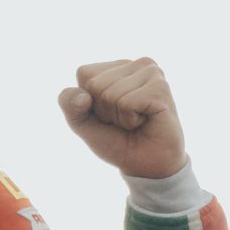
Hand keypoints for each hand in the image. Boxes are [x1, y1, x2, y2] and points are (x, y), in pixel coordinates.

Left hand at [57, 58, 186, 178]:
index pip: (84, 73)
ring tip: (135, 121)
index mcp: (116, 67)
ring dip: (119, 117)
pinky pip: (127, 103)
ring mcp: (151, 73)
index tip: (108, 113)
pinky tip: (145, 121)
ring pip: (111, 94)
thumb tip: (82, 96)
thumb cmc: (115, 140)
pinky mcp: (161, 88)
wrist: (145, 165)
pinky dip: (130, 120)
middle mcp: (136, 64)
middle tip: (124, 119)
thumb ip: (69, 105)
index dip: (89, 101)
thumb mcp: (81, 122)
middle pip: (96, 84)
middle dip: (104, 110)